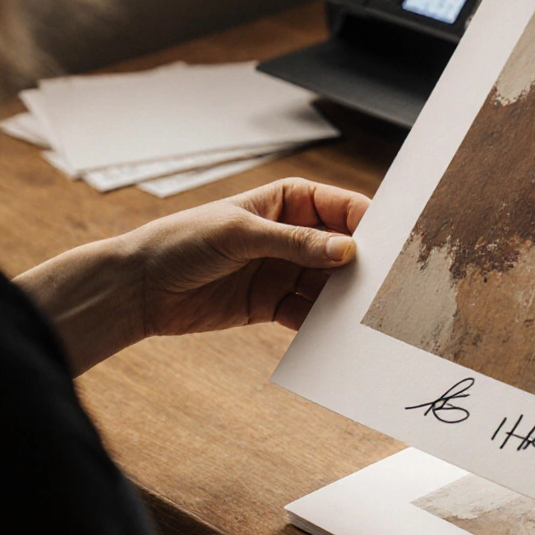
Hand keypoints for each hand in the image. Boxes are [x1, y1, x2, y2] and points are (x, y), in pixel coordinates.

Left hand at [128, 178, 367, 336]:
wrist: (139, 287)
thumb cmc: (182, 242)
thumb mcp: (240, 235)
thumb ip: (295, 243)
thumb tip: (347, 250)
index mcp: (290, 201)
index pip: (343, 208)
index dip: (370, 224)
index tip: (394, 245)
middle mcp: (294, 235)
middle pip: (345, 250)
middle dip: (366, 267)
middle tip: (389, 286)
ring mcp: (286, 270)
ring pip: (331, 285)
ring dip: (347, 299)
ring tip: (366, 315)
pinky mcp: (274, 305)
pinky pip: (310, 314)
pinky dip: (324, 324)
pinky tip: (337, 333)